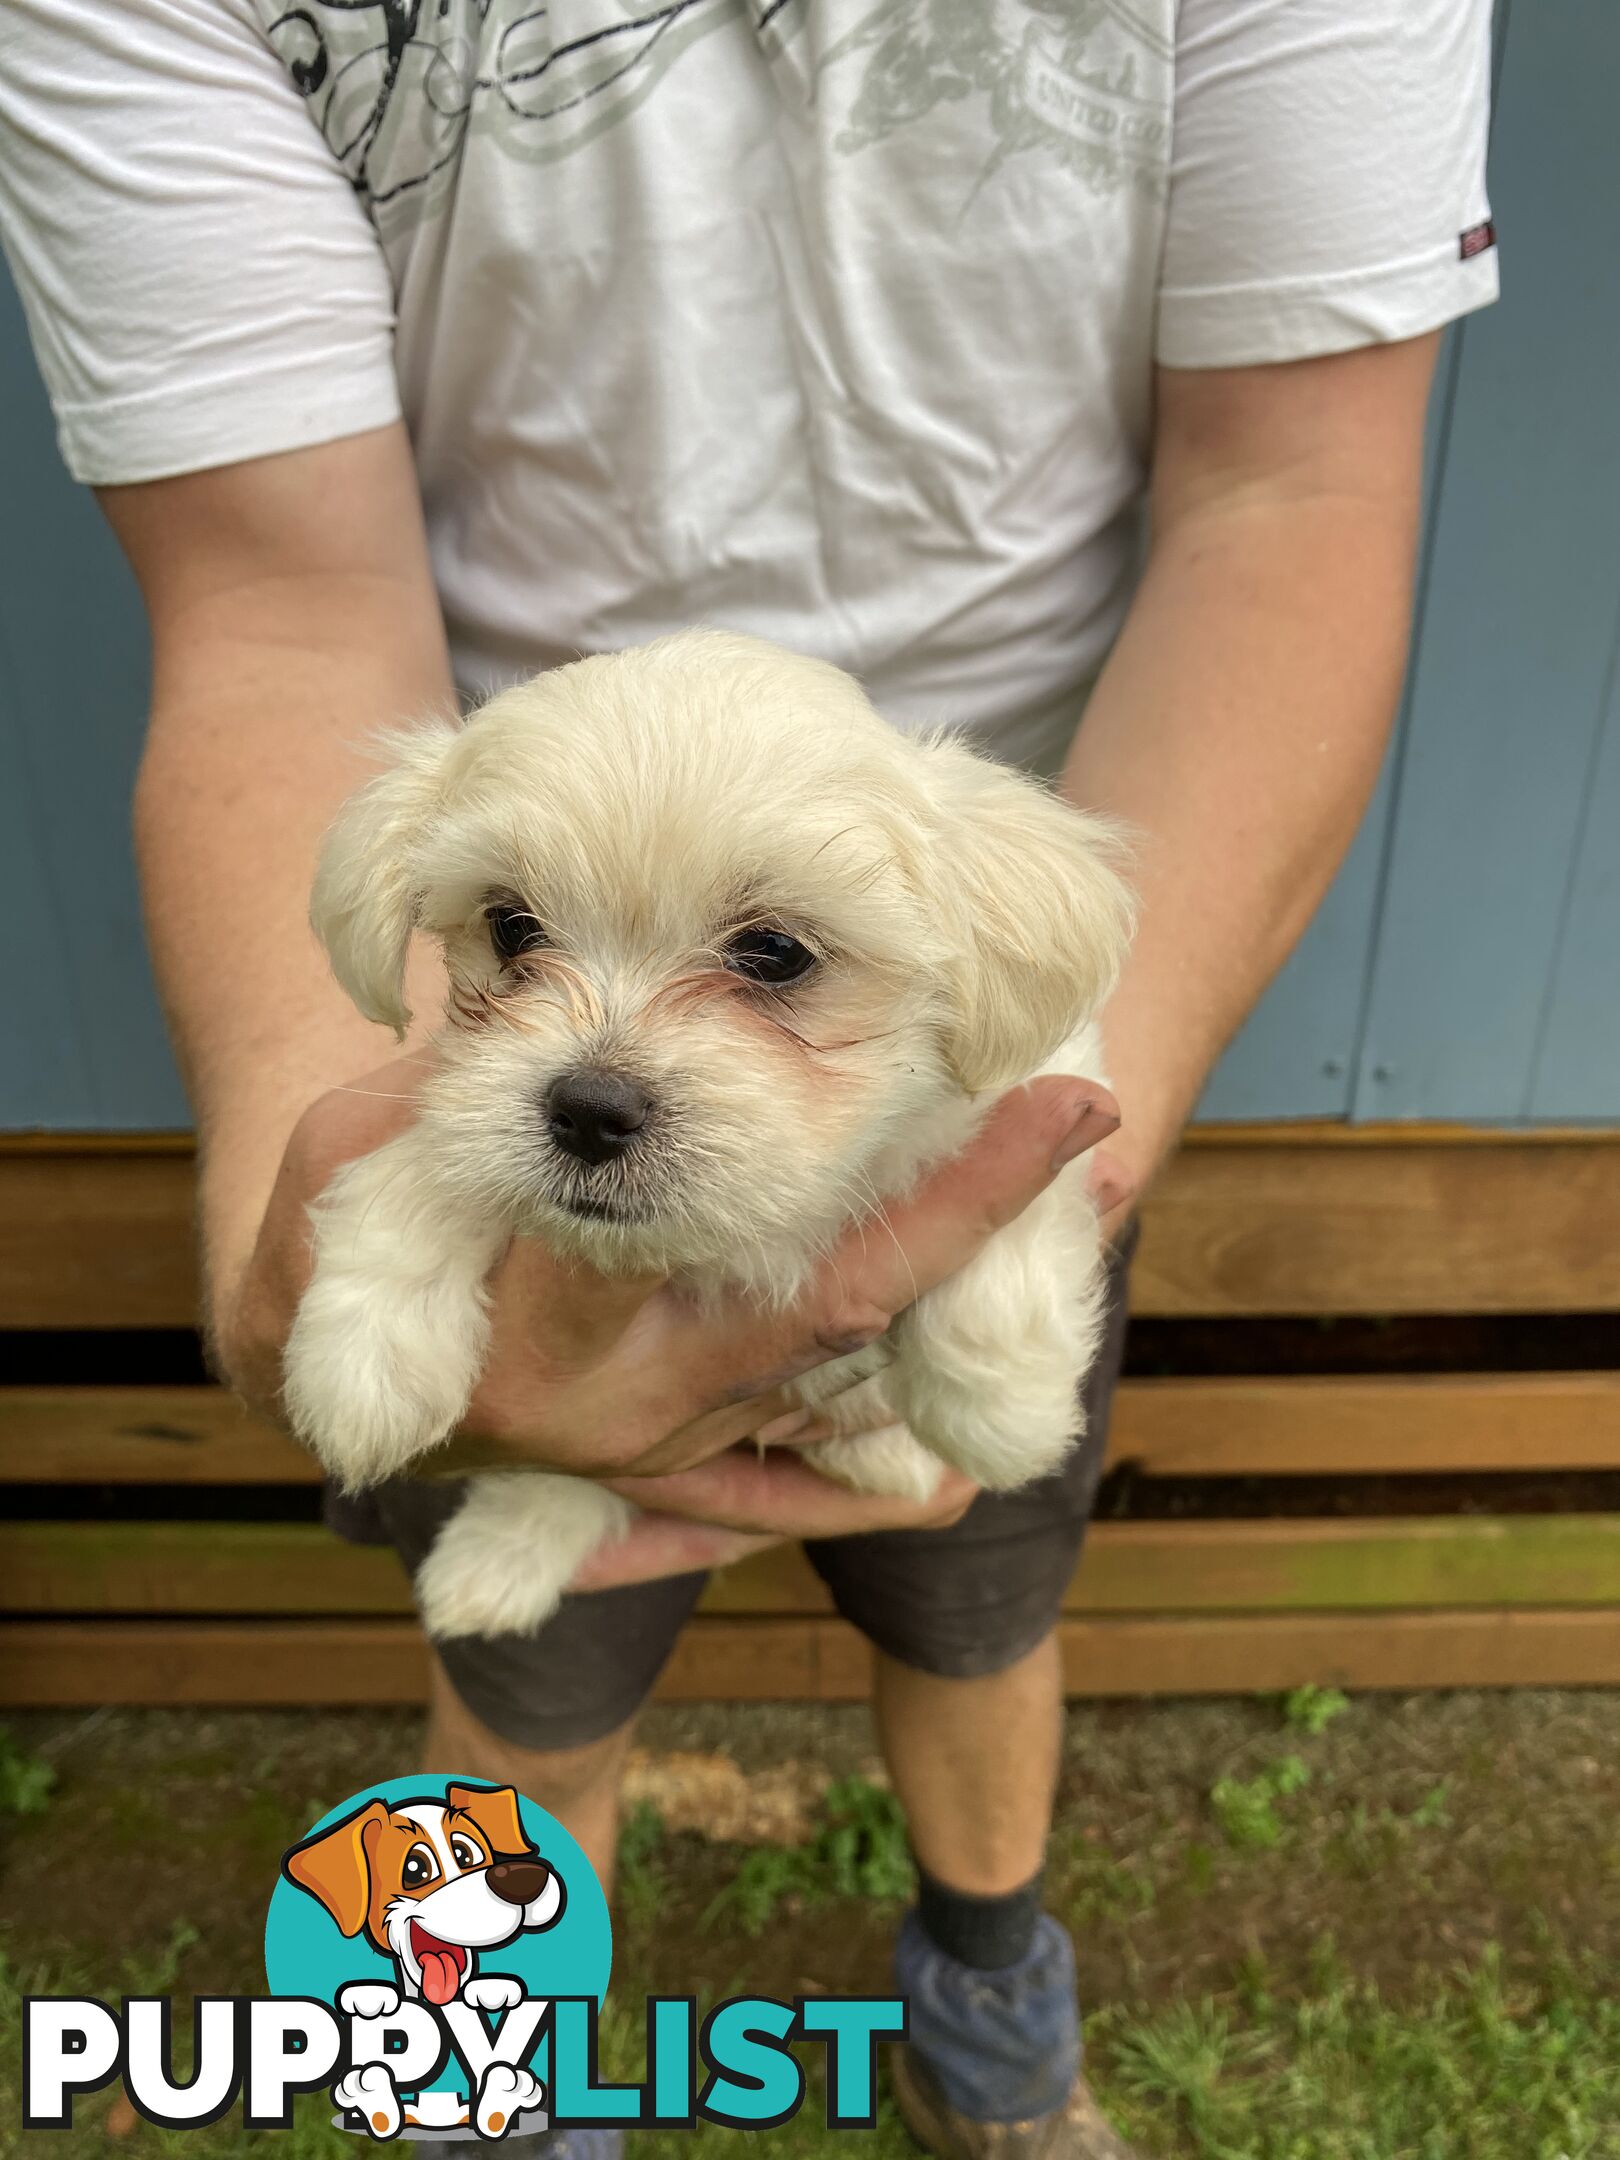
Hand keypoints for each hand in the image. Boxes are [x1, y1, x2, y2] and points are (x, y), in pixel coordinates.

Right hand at [219, 1055, 1119, 1573]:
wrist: (312, 1391)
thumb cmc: (322, 1249)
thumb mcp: (354, 1159)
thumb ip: (464, 1094)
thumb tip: (581, 1001)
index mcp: (537, 1325)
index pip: (704, 1215)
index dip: (815, 1133)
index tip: (937, 1047)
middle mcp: (622, 1411)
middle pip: (829, 1310)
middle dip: (963, 1216)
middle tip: (1080, 1119)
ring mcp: (661, 1457)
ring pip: (840, 1389)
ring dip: (954, 1301)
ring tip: (1075, 1200)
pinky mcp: (674, 1478)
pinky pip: (797, 1487)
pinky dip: (883, 1456)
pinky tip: (973, 1430)